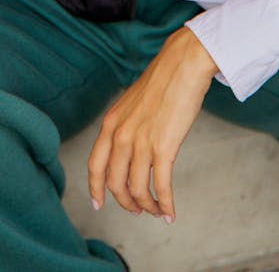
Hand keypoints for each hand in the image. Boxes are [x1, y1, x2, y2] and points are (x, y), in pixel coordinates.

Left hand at [88, 27, 216, 222]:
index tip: (98, 204)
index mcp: (111, 122)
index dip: (96, 188)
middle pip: (115, 183)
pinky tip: (170, 213)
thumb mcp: (132, 102)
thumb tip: (129, 147)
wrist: (183, 64)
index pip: (95, 165)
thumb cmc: (163, 80)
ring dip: (147, 206)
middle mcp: (121, 135)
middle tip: (136, 210)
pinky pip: (161, 187)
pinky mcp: (164, 148)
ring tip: (157, 211)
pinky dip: (165, 204)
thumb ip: (126, 125)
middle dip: (125, 202)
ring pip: (137, 189)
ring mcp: (141, 142)